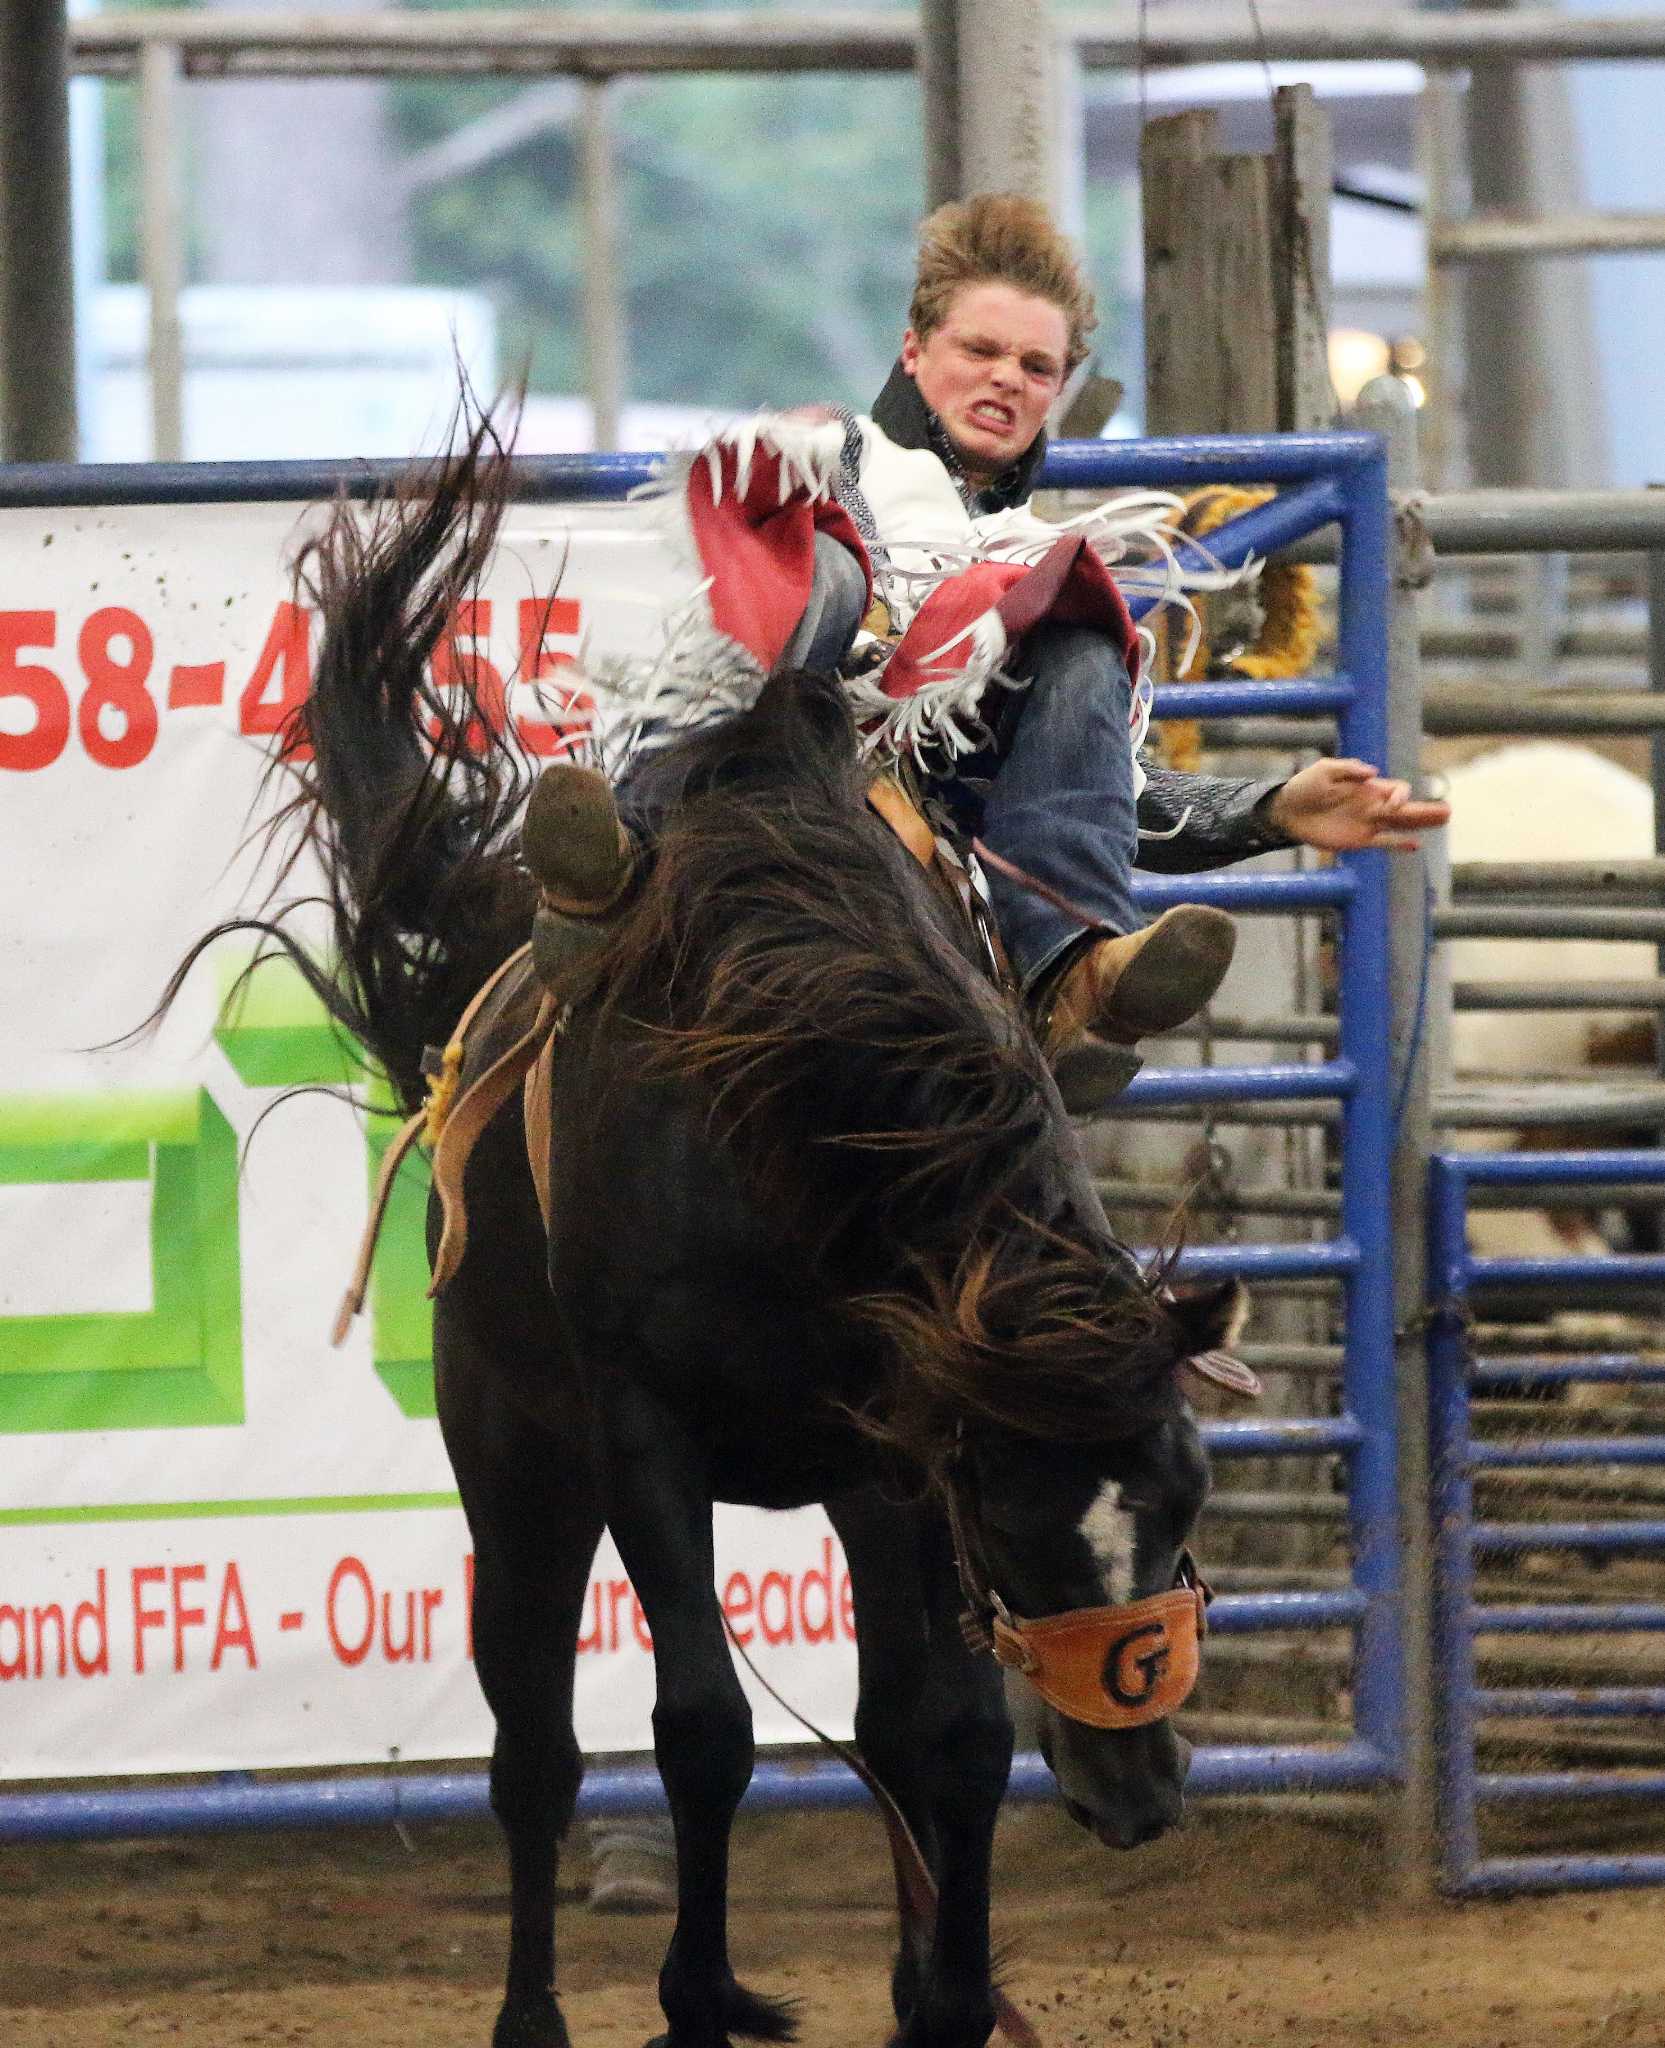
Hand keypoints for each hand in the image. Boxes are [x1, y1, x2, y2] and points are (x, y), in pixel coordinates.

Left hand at [1267, 758, 1450, 852]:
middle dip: (1426, 810)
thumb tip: (1373, 772)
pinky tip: (1415, 845)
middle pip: (1406, 809)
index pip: (1397, 789)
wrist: (1287, 810)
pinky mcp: (1358, 840)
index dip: (1402, 795)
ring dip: (1421, 825)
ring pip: (1400, 825)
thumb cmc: (1305, 786)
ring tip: (1443, 821)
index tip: (1395, 803)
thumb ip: (1348, 768)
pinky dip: (1398, 844)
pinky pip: (1383, 843)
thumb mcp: (1324, 770)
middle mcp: (1373, 805)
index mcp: (1368, 787)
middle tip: (1448, 812)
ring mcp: (1367, 824)